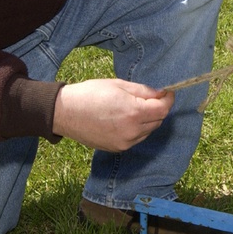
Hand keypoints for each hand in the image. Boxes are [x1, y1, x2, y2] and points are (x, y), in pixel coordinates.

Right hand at [52, 79, 173, 151]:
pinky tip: (124, 119)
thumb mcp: (119, 85)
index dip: (168, 99)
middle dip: (157, 108)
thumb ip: (143, 90)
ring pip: (148, 131)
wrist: (64, 112)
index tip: (167, 92)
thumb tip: (161, 93)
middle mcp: (132, 131)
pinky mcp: (117, 149)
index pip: (163, 109)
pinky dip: (137, 129)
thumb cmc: (90, 93)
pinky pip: (136, 139)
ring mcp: (124, 143)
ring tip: (133, 108)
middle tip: (148, 97)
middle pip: (158, 121)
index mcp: (133, 113)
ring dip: (147, 120)